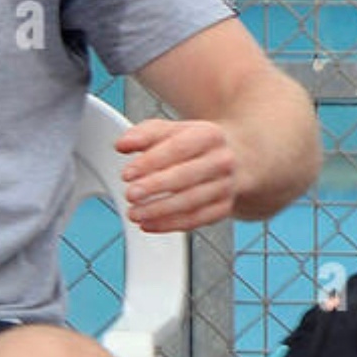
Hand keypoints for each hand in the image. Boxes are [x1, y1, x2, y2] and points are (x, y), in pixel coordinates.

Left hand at [115, 117, 237, 231]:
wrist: (234, 158)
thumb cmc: (193, 144)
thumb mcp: (170, 130)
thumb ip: (143, 134)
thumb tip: (123, 144)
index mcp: (209, 135)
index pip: (177, 148)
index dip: (150, 162)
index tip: (127, 173)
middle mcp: (221, 160)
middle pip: (185, 176)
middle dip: (154, 187)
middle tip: (130, 194)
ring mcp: (225, 186)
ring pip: (190, 202)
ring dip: (158, 211)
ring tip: (134, 213)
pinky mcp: (223, 208)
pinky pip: (195, 220)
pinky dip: (168, 225)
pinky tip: (148, 224)